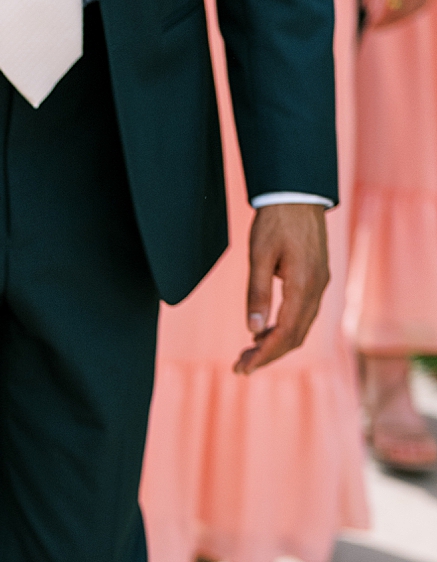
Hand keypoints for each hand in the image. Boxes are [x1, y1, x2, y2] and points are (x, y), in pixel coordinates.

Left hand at [234, 201, 329, 375]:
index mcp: (304, 285)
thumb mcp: (259, 257)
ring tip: (248, 354)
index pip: (286, 333)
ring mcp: (320, 284)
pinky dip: (284, 328)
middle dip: (268, 355)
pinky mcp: (317, 278)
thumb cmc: (275, 221)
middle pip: (295, 336)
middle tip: (240, 367)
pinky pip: (303, 313)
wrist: (298, 193)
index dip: (265, 354)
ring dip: (276, 344)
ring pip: (300, 327)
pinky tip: (264, 332)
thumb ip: (257, 294)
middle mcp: (317, 288)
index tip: (243, 368)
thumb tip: (252, 330)